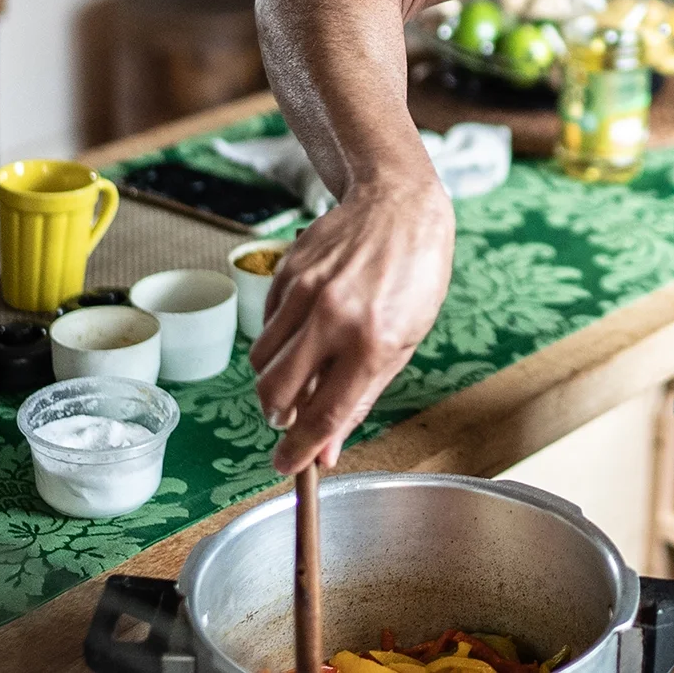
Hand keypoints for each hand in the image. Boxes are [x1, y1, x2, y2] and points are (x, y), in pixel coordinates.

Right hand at [249, 172, 453, 474]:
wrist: (398, 206)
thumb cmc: (413, 277)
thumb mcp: (404, 343)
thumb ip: (361, 397)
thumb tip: (327, 447)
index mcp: (372, 343)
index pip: (322, 415)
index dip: (300, 450)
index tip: (287, 467)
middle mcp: (333, 318)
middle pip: (276, 393)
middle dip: (277, 418)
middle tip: (289, 418)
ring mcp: (304, 293)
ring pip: (260, 361)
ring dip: (272, 381)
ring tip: (299, 373)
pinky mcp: (286, 273)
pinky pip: (265, 325)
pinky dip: (277, 341)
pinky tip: (303, 330)